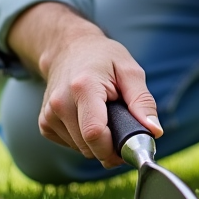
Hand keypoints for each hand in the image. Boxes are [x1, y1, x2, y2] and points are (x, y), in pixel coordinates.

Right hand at [9, 3, 161, 167]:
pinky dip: (84, 139)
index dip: (114, 149)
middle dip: (110, 147)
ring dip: (97, 143)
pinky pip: (71, 145)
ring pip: (81, 149)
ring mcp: (49, 114)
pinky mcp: (44, 123)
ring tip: (104, 116)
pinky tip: (87, 118)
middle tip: (122, 128)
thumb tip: (154, 131)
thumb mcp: (129, 71)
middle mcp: (60, 102)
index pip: (95, 133)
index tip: (129, 148)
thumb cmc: (103, 58)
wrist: (68, 48)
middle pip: (89, 146)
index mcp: (83, 87)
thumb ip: (143, 102)